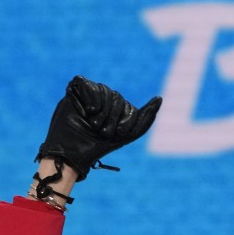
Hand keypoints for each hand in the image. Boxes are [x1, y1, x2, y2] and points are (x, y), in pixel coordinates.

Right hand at [36, 76, 161, 180]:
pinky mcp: (75, 90)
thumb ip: (146, 117)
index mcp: (117, 109)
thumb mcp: (129, 133)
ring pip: (102, 90)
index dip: (125, 121)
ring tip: (93, 124)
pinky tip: (87, 111)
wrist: (74, 151)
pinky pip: (85, 83)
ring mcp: (89, 94)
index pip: (128, 107)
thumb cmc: (100, 145)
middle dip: (112, 118)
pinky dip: (89, 97)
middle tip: (102, 132)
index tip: (118, 134)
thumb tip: (159, 98)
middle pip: (116, 97)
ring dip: (101, 111)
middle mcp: (104, 99)